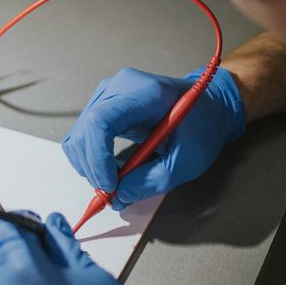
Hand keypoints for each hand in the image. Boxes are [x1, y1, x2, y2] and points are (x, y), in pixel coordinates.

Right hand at [62, 66, 245, 208]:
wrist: (208, 107)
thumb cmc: (202, 126)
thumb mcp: (188, 160)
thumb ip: (153, 180)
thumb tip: (119, 195)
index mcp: (143, 94)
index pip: (101, 121)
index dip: (98, 157)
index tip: (110, 185)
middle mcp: (118, 88)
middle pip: (84, 131)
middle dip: (94, 169)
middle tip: (113, 195)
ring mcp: (107, 95)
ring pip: (77, 137)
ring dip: (90, 167)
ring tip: (116, 182)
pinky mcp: (102, 107)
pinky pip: (82, 137)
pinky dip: (91, 160)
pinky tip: (112, 170)